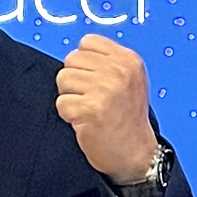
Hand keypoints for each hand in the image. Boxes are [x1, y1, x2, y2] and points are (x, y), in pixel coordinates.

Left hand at [54, 34, 159, 183]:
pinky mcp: (91, 109)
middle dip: (75, 80)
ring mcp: (105, 89)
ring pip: (63, 79)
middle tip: (91, 99)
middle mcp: (119, 71)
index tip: (95, 81)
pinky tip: (85, 122)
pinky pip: (61, 103)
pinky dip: (68, 116)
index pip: (87, 42)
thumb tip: (76, 54)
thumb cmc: (127, 119)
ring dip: (70, 97)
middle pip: (71, 59)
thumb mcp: (129, 80)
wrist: (136, 154)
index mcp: (128, 60)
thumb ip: (107, 62)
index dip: (84, 63)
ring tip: (88, 110)